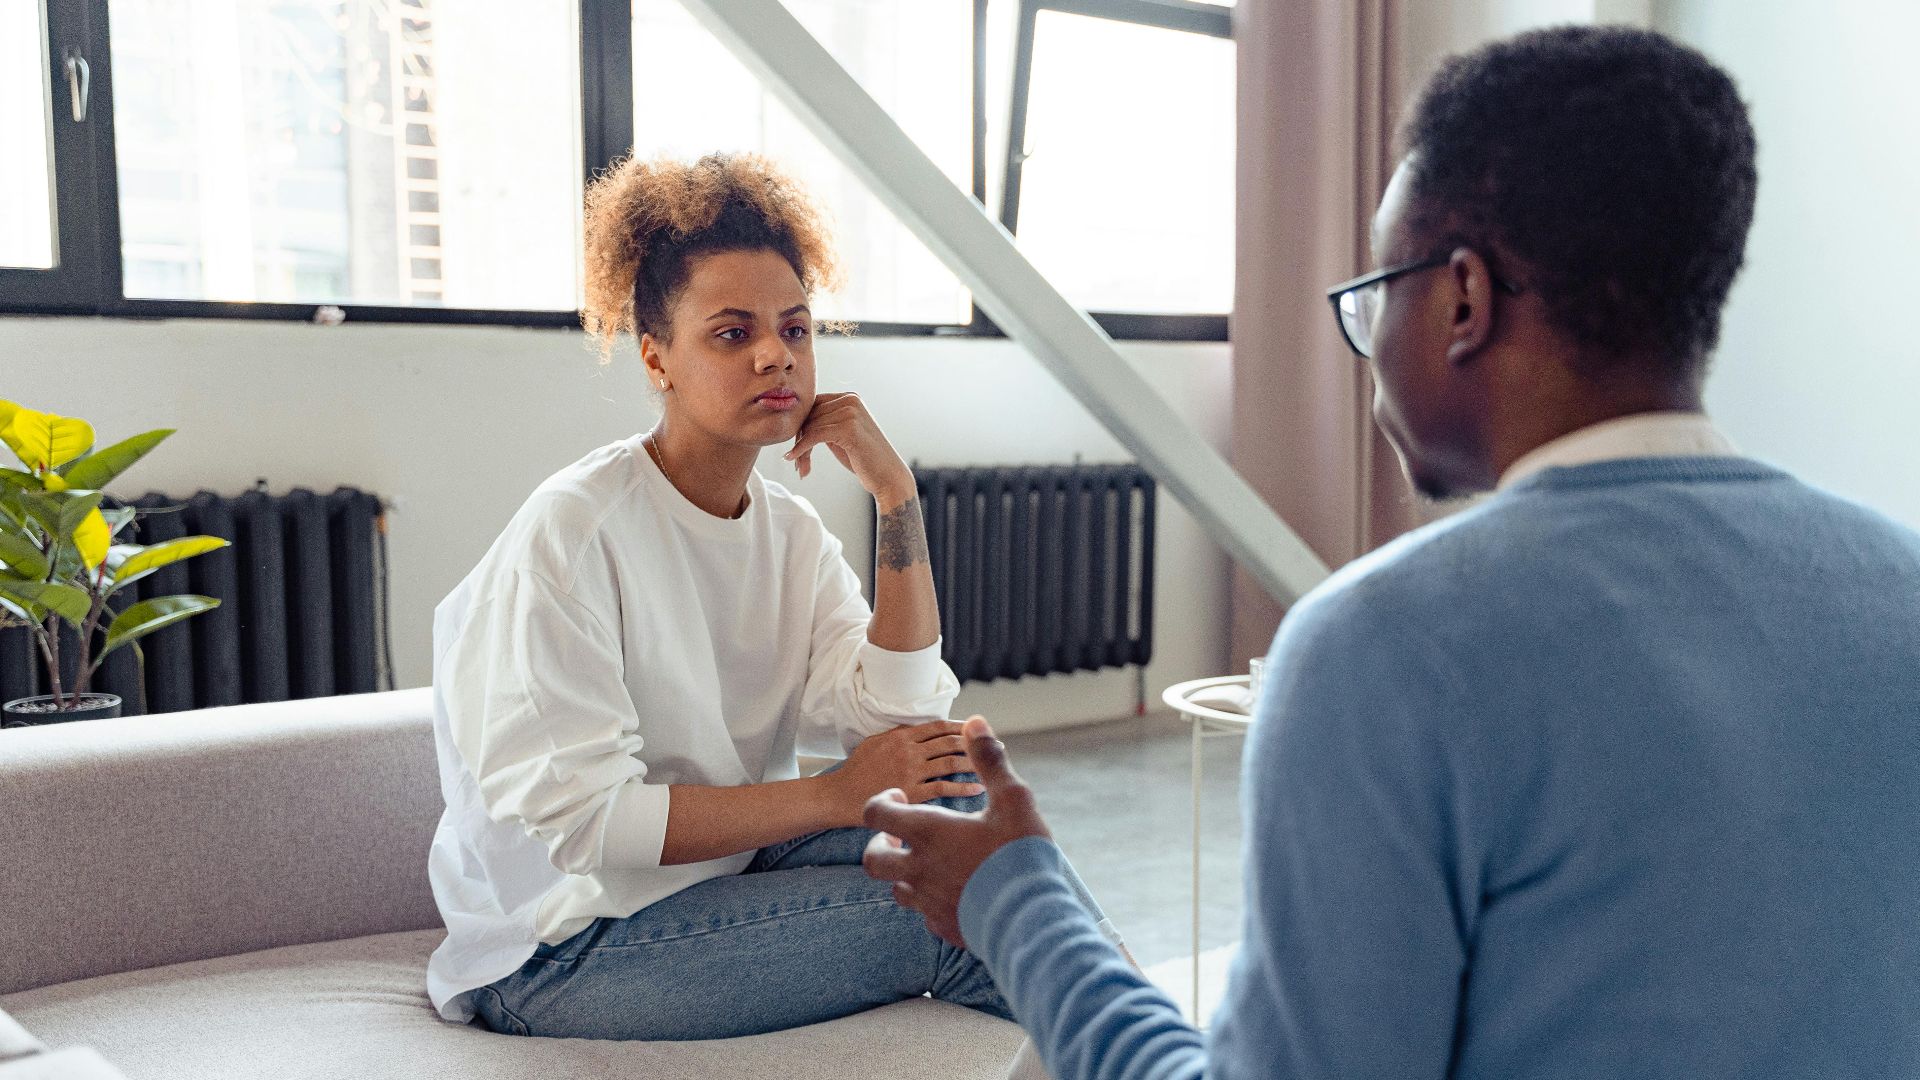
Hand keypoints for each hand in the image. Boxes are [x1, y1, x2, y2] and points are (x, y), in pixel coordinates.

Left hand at [781, 392, 912, 501]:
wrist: (889, 477)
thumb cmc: (865, 459)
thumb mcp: (841, 434)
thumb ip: (825, 423)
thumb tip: (796, 422)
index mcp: (850, 398)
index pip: (812, 405)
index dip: (800, 427)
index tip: (796, 448)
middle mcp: (850, 400)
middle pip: (809, 415)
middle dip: (799, 440)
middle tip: (797, 463)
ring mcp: (851, 412)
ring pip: (809, 427)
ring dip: (801, 450)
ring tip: (801, 468)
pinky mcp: (849, 428)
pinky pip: (814, 436)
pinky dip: (801, 449)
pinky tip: (794, 460)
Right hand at [824, 721, 984, 825]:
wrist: (839, 795)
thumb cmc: (857, 769)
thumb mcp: (876, 742)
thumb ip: (901, 735)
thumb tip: (925, 731)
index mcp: (901, 734)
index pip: (939, 726)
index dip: (963, 726)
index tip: (980, 729)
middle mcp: (909, 750)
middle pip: (950, 742)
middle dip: (977, 743)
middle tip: (999, 746)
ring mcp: (910, 771)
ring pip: (950, 762)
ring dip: (975, 764)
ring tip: (992, 767)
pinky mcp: (911, 793)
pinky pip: (943, 788)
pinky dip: (963, 787)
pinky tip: (978, 788)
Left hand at [861, 716, 1051, 948]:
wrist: (1032, 919)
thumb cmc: (1021, 854)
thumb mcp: (1012, 798)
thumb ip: (989, 760)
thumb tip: (975, 722)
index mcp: (928, 833)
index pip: (876, 813)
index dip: (881, 801)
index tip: (900, 796)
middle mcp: (918, 869)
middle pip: (873, 859)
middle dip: (880, 843)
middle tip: (900, 834)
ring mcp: (928, 903)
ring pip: (896, 888)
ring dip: (904, 873)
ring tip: (929, 862)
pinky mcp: (943, 927)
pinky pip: (924, 914)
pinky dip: (930, 901)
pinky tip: (952, 892)